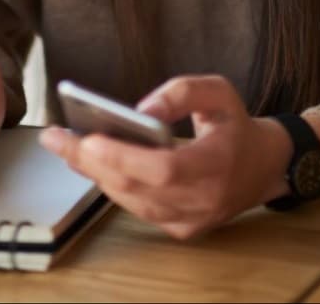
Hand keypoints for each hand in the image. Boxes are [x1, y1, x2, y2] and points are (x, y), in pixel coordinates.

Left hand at [39, 75, 293, 239]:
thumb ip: (180, 93)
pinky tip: (90, 163)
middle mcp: (204, 200)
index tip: (89, 138)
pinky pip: (136, 208)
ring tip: (63, 145)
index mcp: (218, 164)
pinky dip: (111, 184)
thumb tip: (139, 110)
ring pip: (130, 201)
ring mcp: (191, 220)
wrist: (263, 167)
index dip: (124, 157)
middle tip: (56, 138)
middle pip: (136, 188)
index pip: (165, 169)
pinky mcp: (180, 228)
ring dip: (93, 173)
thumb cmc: (236, 124)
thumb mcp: (218, 91)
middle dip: (90, 162)